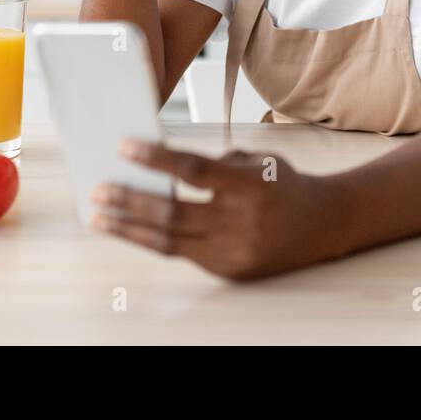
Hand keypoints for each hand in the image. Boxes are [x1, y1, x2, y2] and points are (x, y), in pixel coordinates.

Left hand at [90, 140, 338, 280]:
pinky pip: (184, 254)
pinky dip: (155, 241)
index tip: (124, 147)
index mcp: (251, 186)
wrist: (323, 225)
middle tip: (97, 189)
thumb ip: (214, 163)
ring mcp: (235, 252)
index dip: (156, 159)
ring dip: (128, 228)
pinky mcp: (230, 272)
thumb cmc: (282, 183)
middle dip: (129, 200)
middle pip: (173, 212)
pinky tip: (132, 229)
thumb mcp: (256, 161)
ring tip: (99, 216)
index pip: (193, 170)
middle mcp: (242, 223)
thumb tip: (159, 163)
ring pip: (169, 242)